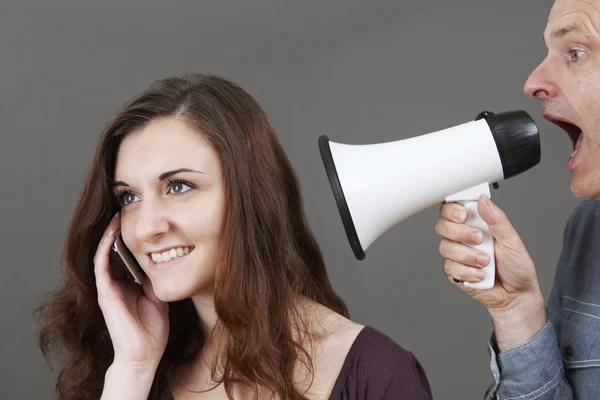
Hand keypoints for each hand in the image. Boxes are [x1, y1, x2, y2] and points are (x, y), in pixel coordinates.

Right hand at [93, 213, 168, 371]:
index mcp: (128, 284)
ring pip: (104, 254)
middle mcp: (115, 283)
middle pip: (114, 251)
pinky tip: (112, 232)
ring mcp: (108, 287)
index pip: (126, 255)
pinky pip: (101, 265)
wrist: (145, 353)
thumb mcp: (159, 295)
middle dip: (119, 231)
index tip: (141, 220)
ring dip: (109, 234)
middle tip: (126, 210)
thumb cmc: (153, 329)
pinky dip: (105, 247)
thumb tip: (167, 256)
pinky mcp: (105, 292)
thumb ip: (157, 277)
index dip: (131, 238)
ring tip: (117, 215)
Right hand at [435, 195, 545, 348]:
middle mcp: (462, 237)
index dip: (451, 209)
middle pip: (442, 225)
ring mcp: (456, 254)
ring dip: (467, 256)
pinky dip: (467, 272)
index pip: (452, 209)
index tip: (464, 215)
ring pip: (445, 247)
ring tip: (486, 262)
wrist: (517, 294)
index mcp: (475, 224)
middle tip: (479, 239)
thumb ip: (496, 219)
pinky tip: (480, 275)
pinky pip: (449, 267)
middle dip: (460, 233)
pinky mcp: (454, 272)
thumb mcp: (511, 239)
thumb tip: (483, 200)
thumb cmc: (516, 266)